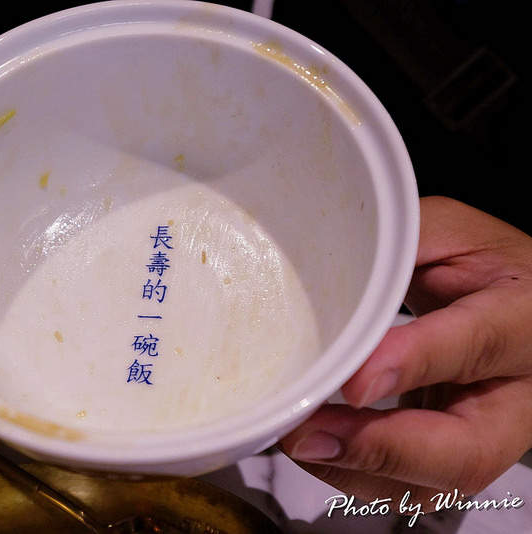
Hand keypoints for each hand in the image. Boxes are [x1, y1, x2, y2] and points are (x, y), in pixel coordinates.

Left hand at [279, 196, 531, 508]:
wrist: (522, 306)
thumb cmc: (483, 266)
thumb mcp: (452, 233)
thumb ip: (403, 247)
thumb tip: (334, 279)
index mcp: (524, 317)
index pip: (477, 344)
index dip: (413, 363)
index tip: (352, 380)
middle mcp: (520, 392)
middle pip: (466, 450)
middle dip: (378, 450)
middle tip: (307, 434)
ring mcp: (495, 436)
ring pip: (435, 484)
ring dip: (354, 470)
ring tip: (296, 438)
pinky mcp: (462, 458)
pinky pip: (412, 486)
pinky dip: (355, 474)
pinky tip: (316, 446)